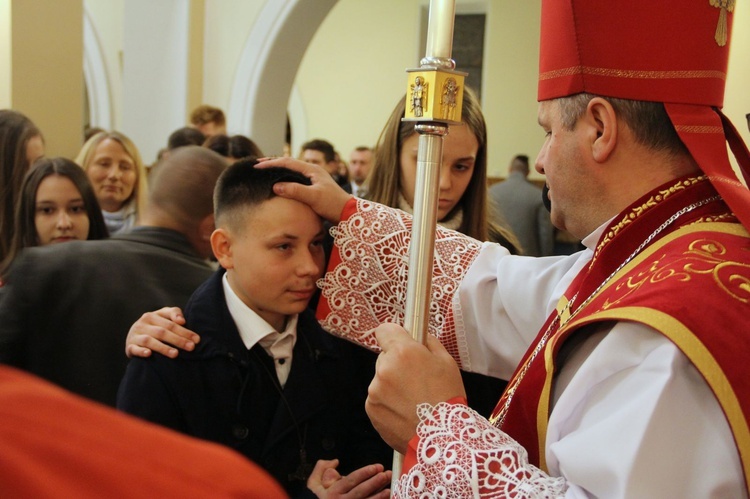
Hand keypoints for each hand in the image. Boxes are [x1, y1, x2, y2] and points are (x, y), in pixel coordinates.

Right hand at [124, 307, 200, 358]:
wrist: (133, 336)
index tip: (197, 339)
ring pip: (149, 341)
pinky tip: (149, 354)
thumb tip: (182, 321)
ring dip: (163, 347)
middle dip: (178, 340)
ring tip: (175, 354)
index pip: (171, 323)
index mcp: (152, 316)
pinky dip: (141, 351)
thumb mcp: (163, 317)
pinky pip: (134, 348)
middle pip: (163, 332)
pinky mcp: (129, 346)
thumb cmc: (155, 326)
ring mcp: (135, 335)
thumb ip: (174, 313)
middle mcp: (143, 324)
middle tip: (191, 348)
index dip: (184, 331)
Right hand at [255, 157, 352, 222]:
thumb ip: (296, 191)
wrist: (348, 213)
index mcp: (312, 170)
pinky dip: (285, 177)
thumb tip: (276, 186)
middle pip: (289, 163)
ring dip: (278, 169)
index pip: (287, 162)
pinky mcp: (313, 187)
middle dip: (273, 163)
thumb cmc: (333, 204)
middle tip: (257, 164)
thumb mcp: (314, 197)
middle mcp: (312, 171)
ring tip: (265, 170)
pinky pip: (295, 178)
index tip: (257, 166)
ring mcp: (313, 179)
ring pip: (292, 170)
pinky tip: (279, 183)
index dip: (271, 163)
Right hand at [307, 459, 390, 498]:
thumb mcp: (312, 484)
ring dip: (378, 497)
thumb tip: (335, 461)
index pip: (352, 480)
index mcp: (333, 492)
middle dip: (375, 482)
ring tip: (388, 489)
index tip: (377, 466)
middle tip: (386, 474)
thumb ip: (321, 468)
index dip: (365, 473)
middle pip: (361, 491)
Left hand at [366, 323, 465, 452]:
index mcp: (403, 352)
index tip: (400, 342)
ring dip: (392, 385)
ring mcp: (374, 390)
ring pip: (381, 379)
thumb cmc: (447, 398)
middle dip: (397, 364)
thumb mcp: (447, 362)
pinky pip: (378, 398)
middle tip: (416, 379)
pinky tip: (405, 412)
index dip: (393, 335)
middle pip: (384, 357)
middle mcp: (384, 368)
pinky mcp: (371, 408)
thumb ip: (429, 343)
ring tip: (412, 400)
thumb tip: (419, 336)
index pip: (384, 330)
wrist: (441, 438)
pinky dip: (388, 403)